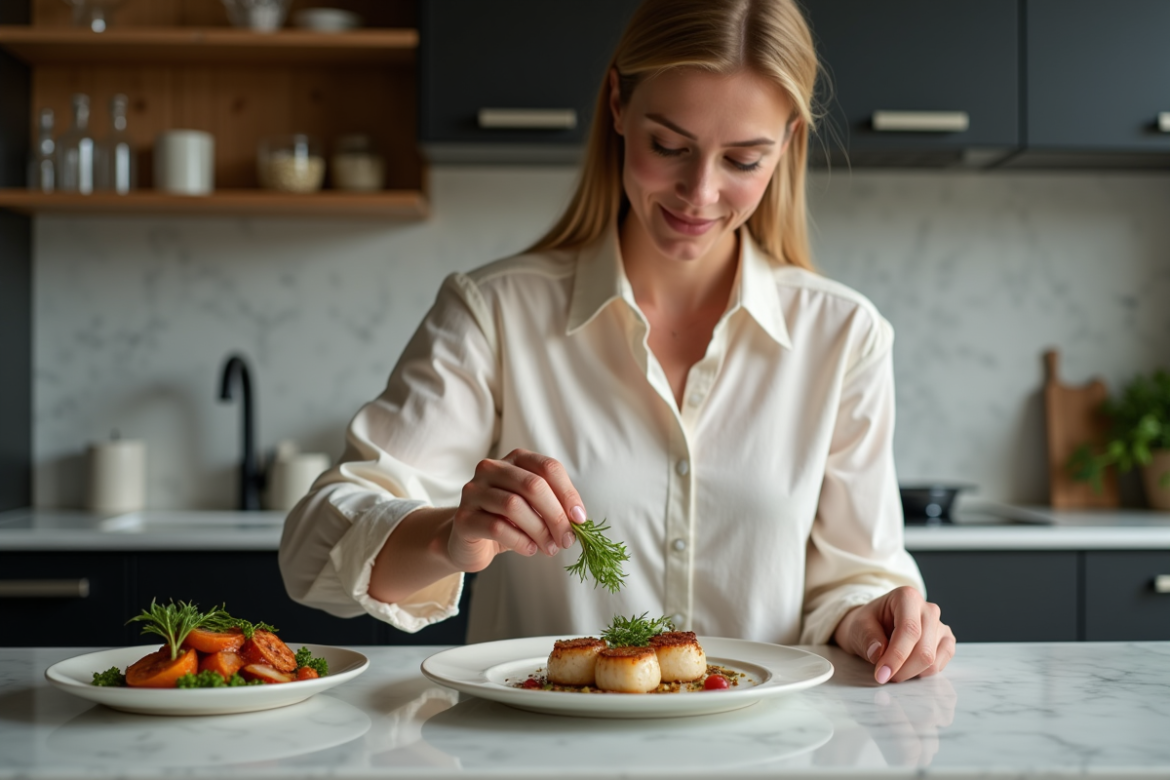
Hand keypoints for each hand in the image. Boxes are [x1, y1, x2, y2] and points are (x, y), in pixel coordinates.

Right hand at [448, 448, 586, 571]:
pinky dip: (520, 541)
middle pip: (533, 485)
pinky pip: (497, 527)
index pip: (549, 468)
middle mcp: (491, 469)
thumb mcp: (535, 509)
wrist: (470, 542)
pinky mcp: (463, 518)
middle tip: (567, 539)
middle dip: (556, 516)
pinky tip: (530, 549)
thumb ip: (554, 506)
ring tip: (550, 548)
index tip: (579, 519)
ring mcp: (473, 491)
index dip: (568, 494)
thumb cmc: (508, 522)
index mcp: (514, 459)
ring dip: (539, 530)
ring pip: (514, 505)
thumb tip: (578, 520)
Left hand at [832, 586, 954, 683]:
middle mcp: (928, 609)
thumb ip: (867, 637)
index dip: (896, 656)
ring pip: (932, 660)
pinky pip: (939, 665)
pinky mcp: (946, 642)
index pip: (909, 629)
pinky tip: (906, 666)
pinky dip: (921, 673)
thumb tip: (878, 654)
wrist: (874, 625)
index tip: (882, 674)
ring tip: (892, 667)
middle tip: (883, 675)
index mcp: (907, 597)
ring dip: (910, 673)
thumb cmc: (867, 623)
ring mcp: (940, 626)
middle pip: (923, 649)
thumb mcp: (858, 626)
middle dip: (902, 669)